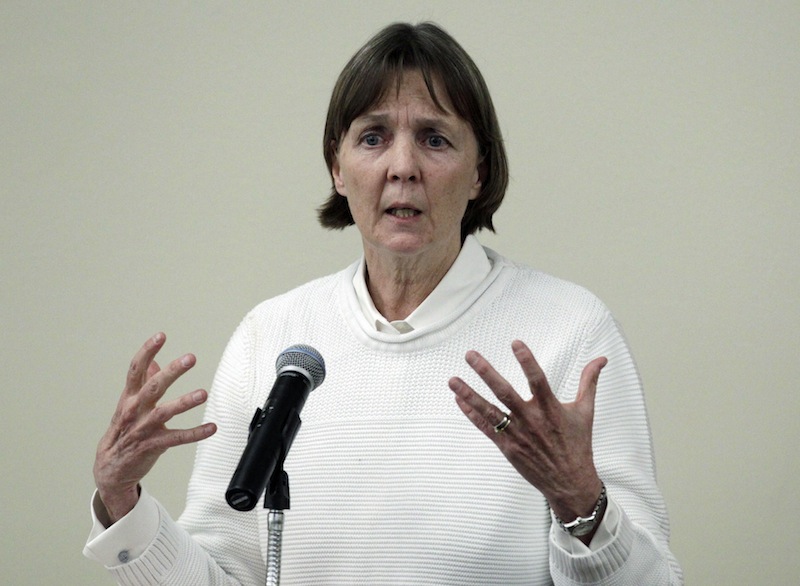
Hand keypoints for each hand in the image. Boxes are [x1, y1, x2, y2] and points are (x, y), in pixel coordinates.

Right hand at [93, 332, 216, 522]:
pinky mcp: (153, 446)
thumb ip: (143, 383)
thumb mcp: (129, 404)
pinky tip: (211, 428)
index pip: (135, 370)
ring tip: (203, 394)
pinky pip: (176, 438)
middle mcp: (134, 410)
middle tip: (190, 358)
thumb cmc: (124, 431)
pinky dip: (195, 433)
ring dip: (184, 402)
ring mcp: (143, 428)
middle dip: (172, 371)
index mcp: (129, 397)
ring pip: (164, 412)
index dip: (147, 351)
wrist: (109, 469)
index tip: (161, 336)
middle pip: (153, 387)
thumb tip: (155, 362)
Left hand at [448, 339, 606, 525]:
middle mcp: (532, 420)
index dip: (527, 360)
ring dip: (469, 394)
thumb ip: (589, 382)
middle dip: (486, 372)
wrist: (570, 483)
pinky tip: (458, 399)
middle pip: (505, 392)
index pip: (538, 379)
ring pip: (489, 410)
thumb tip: (601, 359)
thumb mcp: (585, 411)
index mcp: (551, 408)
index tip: (515, 342)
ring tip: (453, 379)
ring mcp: (517, 434)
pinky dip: (471, 413)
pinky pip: (485, 428)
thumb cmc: (577, 444)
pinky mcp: (507, 447)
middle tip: (470, 355)